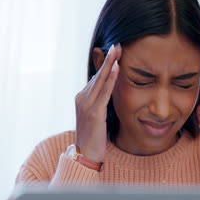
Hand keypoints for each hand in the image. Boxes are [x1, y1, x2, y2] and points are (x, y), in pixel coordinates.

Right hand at [74, 44, 121, 161]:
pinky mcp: (94, 113)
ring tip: (117, 51)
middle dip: (108, 59)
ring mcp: (86, 106)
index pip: (96, 77)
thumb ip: (100, 102)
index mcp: (82, 98)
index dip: (106, 64)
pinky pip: (104, 93)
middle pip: (98, 75)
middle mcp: (82, 99)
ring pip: (100, 80)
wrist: (86, 155)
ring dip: (110, 64)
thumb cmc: (94, 137)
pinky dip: (110, 79)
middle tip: (116, 44)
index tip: (114, 51)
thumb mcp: (96, 116)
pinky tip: (117, 68)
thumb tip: (110, 90)